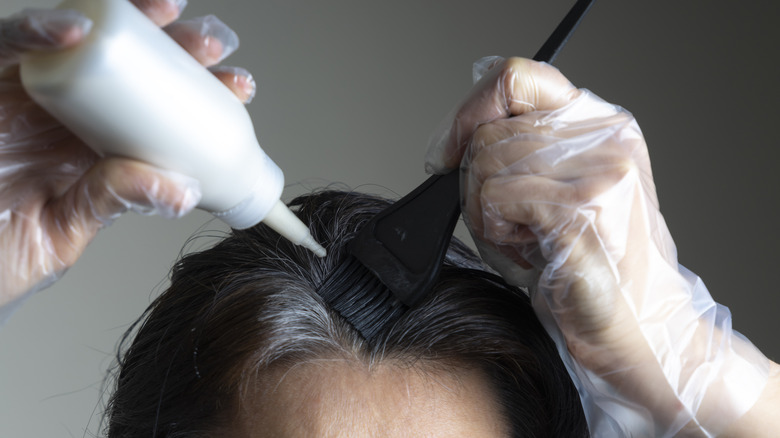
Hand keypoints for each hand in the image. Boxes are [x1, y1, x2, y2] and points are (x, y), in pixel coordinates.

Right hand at [0, 0, 255, 309]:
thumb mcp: (65, 231)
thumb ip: (113, 202)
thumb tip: (183, 189)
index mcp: (95, 148)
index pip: (155, 110)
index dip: (198, 93)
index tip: (240, 87)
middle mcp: (66, 115)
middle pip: (128, 67)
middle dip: (176, 49)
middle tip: (215, 45)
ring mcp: (24, 99)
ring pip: (78, 42)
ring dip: (126, 21)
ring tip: (168, 13)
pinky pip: (4, 49)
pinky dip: (35, 31)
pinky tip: (75, 29)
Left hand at [426, 57, 771, 435]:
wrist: (636, 328)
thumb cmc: (583, 265)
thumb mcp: (545, 192)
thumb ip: (511, 150)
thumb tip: (456, 137)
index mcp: (599, 122)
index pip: (517, 76)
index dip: (471, 109)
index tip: (450, 150)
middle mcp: (606, 135)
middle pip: (490, 131)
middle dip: (475, 183)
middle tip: (507, 222)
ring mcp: (600, 168)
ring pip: (486, 163)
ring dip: (485, 212)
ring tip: (525, 238)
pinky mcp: (585, 207)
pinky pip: (497, 197)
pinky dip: (495, 230)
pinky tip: (528, 249)